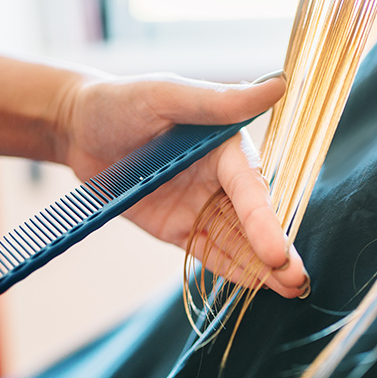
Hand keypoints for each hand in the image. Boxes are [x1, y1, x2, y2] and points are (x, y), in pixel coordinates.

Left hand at [56, 70, 308, 297]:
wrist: (78, 130)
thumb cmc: (121, 102)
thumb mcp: (167, 95)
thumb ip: (219, 101)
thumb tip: (278, 84)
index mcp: (225, 149)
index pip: (250, 188)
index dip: (264, 221)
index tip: (277, 252)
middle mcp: (220, 180)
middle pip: (253, 220)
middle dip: (276, 251)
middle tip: (298, 281)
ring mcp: (201, 207)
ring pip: (237, 241)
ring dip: (262, 268)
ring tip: (290, 292)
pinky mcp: (180, 228)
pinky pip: (208, 252)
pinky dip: (231, 269)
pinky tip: (255, 286)